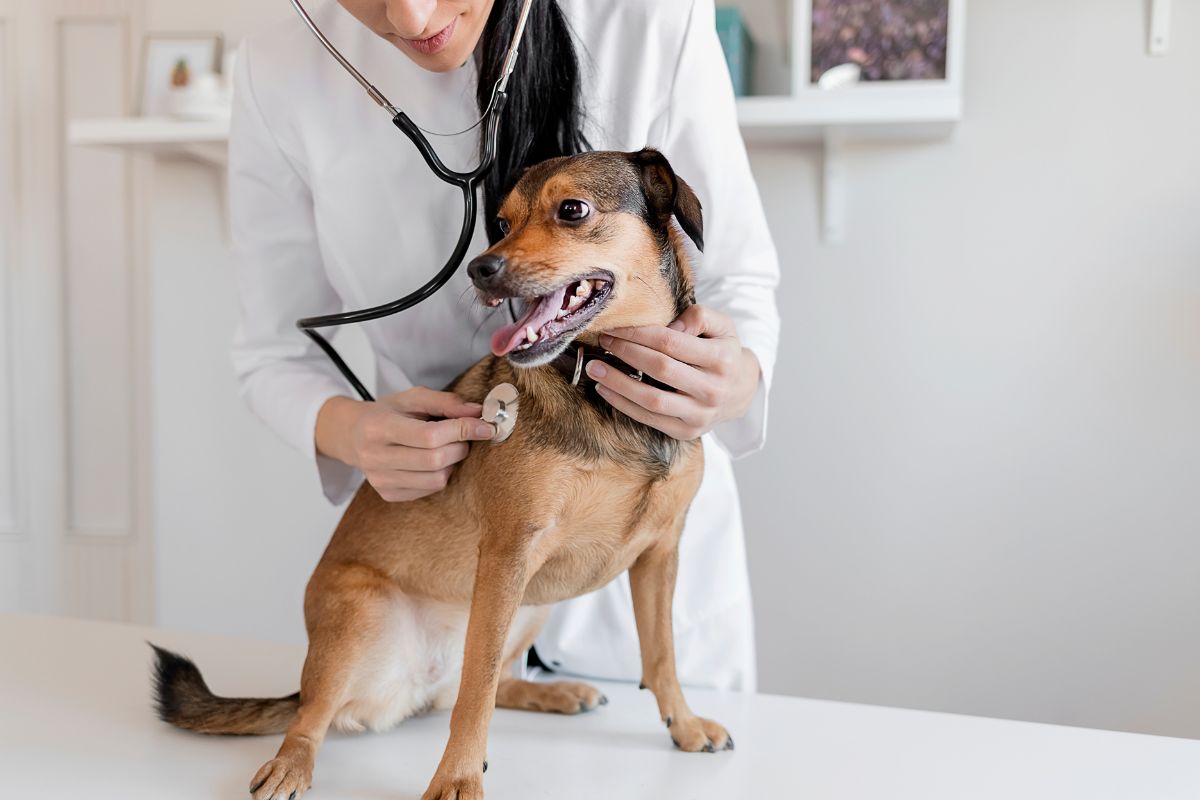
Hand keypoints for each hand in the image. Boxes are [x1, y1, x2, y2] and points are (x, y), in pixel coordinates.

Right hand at [316, 387, 494, 501]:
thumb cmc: (388, 413)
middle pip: (435, 460)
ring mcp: (380, 480)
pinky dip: (441, 474)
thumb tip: (477, 412)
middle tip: (462, 435)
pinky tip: (432, 460)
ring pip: (437, 478)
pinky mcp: (388, 494)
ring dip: (452, 462)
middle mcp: (375, 457)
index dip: (462, 430)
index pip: (429, 436)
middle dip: (460, 446)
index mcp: (378, 427)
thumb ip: (445, 401)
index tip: (485, 426)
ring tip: (446, 447)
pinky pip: (430, 489)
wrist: (354, 436)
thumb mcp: (412, 397)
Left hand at [587, 305, 760, 440]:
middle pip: (660, 369)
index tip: (616, 327)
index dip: (639, 334)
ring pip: (652, 400)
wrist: (740, 392)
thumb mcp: (723, 326)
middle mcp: (713, 390)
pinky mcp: (687, 432)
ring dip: (618, 384)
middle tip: (603, 341)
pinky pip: (649, 419)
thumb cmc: (723, 352)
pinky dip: (624, 405)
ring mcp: (700, 415)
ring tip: (595, 369)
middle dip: (626, 353)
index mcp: (722, 359)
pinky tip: (606, 390)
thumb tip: (669, 327)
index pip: (672, 343)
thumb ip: (699, 316)